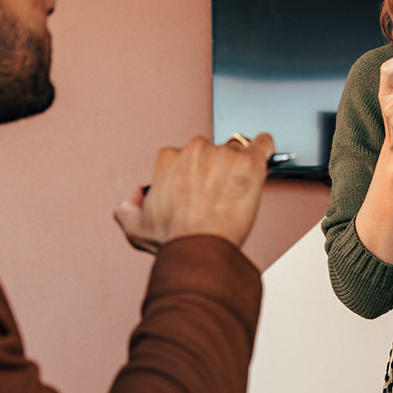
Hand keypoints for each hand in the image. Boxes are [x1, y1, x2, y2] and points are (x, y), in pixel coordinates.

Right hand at [114, 133, 274, 253]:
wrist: (199, 248)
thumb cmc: (175, 238)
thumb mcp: (137, 228)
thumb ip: (127, 209)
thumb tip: (131, 201)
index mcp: (170, 158)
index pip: (183, 155)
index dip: (190, 173)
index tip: (195, 187)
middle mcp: (196, 150)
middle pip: (211, 150)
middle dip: (214, 168)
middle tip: (217, 192)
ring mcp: (224, 155)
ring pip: (235, 151)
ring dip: (237, 166)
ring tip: (237, 188)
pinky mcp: (249, 162)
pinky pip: (263, 144)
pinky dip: (264, 147)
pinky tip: (263, 152)